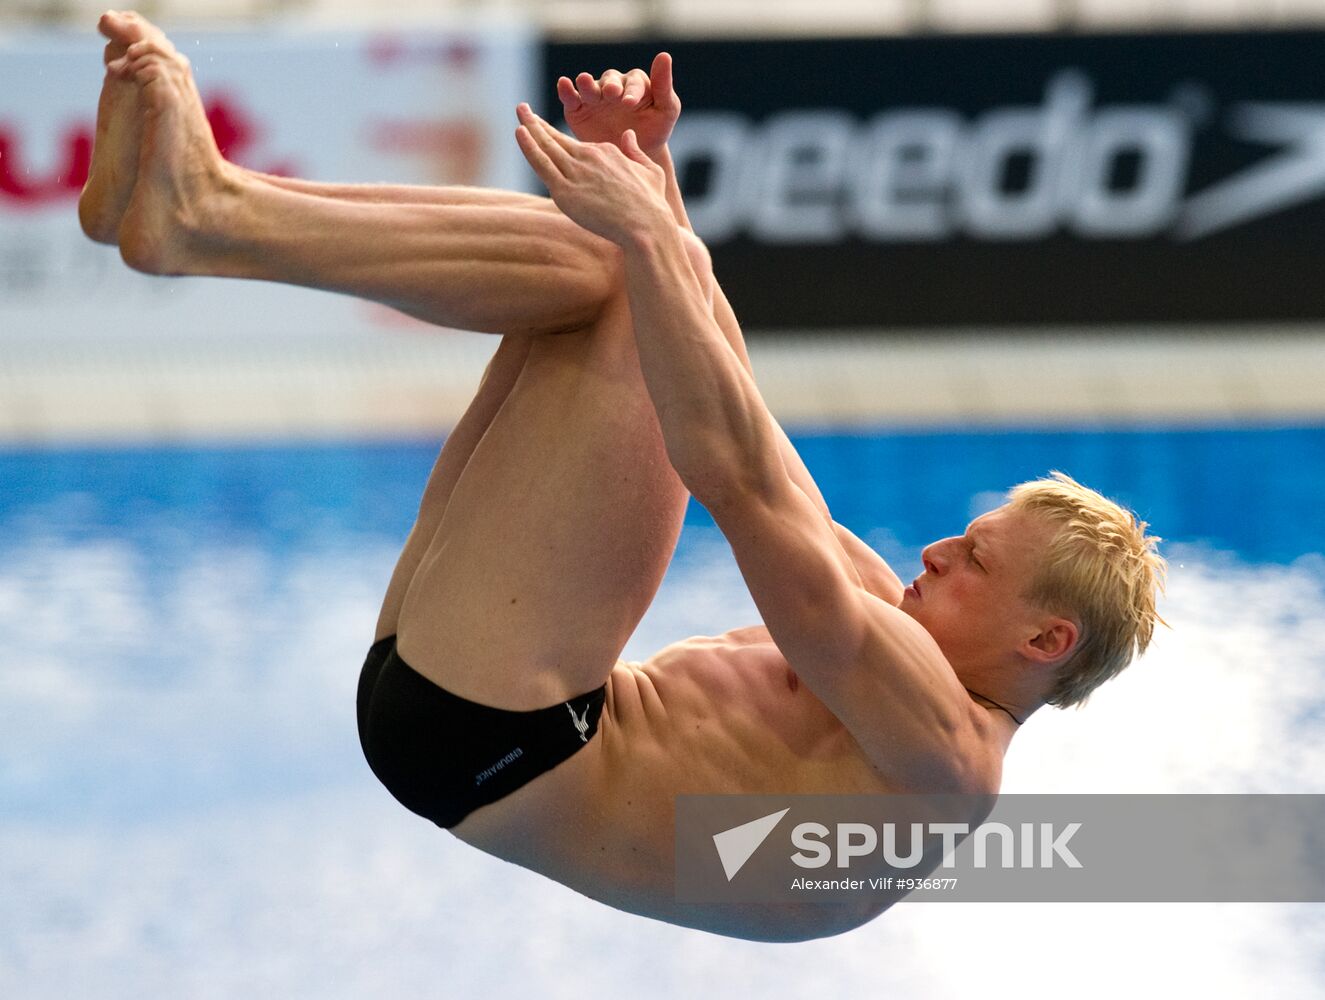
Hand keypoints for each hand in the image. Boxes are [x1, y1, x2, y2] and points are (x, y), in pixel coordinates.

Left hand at [515, 103, 669, 245]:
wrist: (646, 225)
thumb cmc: (652, 204)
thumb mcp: (651, 170)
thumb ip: (636, 151)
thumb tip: (627, 134)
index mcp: (606, 151)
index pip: (575, 144)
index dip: (558, 137)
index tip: (546, 130)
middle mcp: (589, 156)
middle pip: (556, 138)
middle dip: (536, 122)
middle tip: (523, 109)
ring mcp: (576, 172)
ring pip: (546, 147)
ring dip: (529, 127)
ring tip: (519, 112)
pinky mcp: (565, 190)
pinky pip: (541, 163)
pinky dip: (528, 146)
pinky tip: (519, 132)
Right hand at [556, 53, 679, 159]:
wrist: (633, 155)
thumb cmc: (655, 130)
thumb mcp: (666, 110)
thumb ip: (664, 86)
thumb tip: (664, 55)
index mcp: (635, 84)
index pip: (634, 83)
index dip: (632, 91)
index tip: (630, 103)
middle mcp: (613, 86)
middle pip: (609, 80)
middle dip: (609, 85)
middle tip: (610, 93)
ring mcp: (594, 97)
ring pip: (589, 86)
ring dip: (587, 84)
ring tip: (584, 81)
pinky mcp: (578, 109)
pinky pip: (571, 98)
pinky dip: (566, 91)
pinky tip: (563, 84)